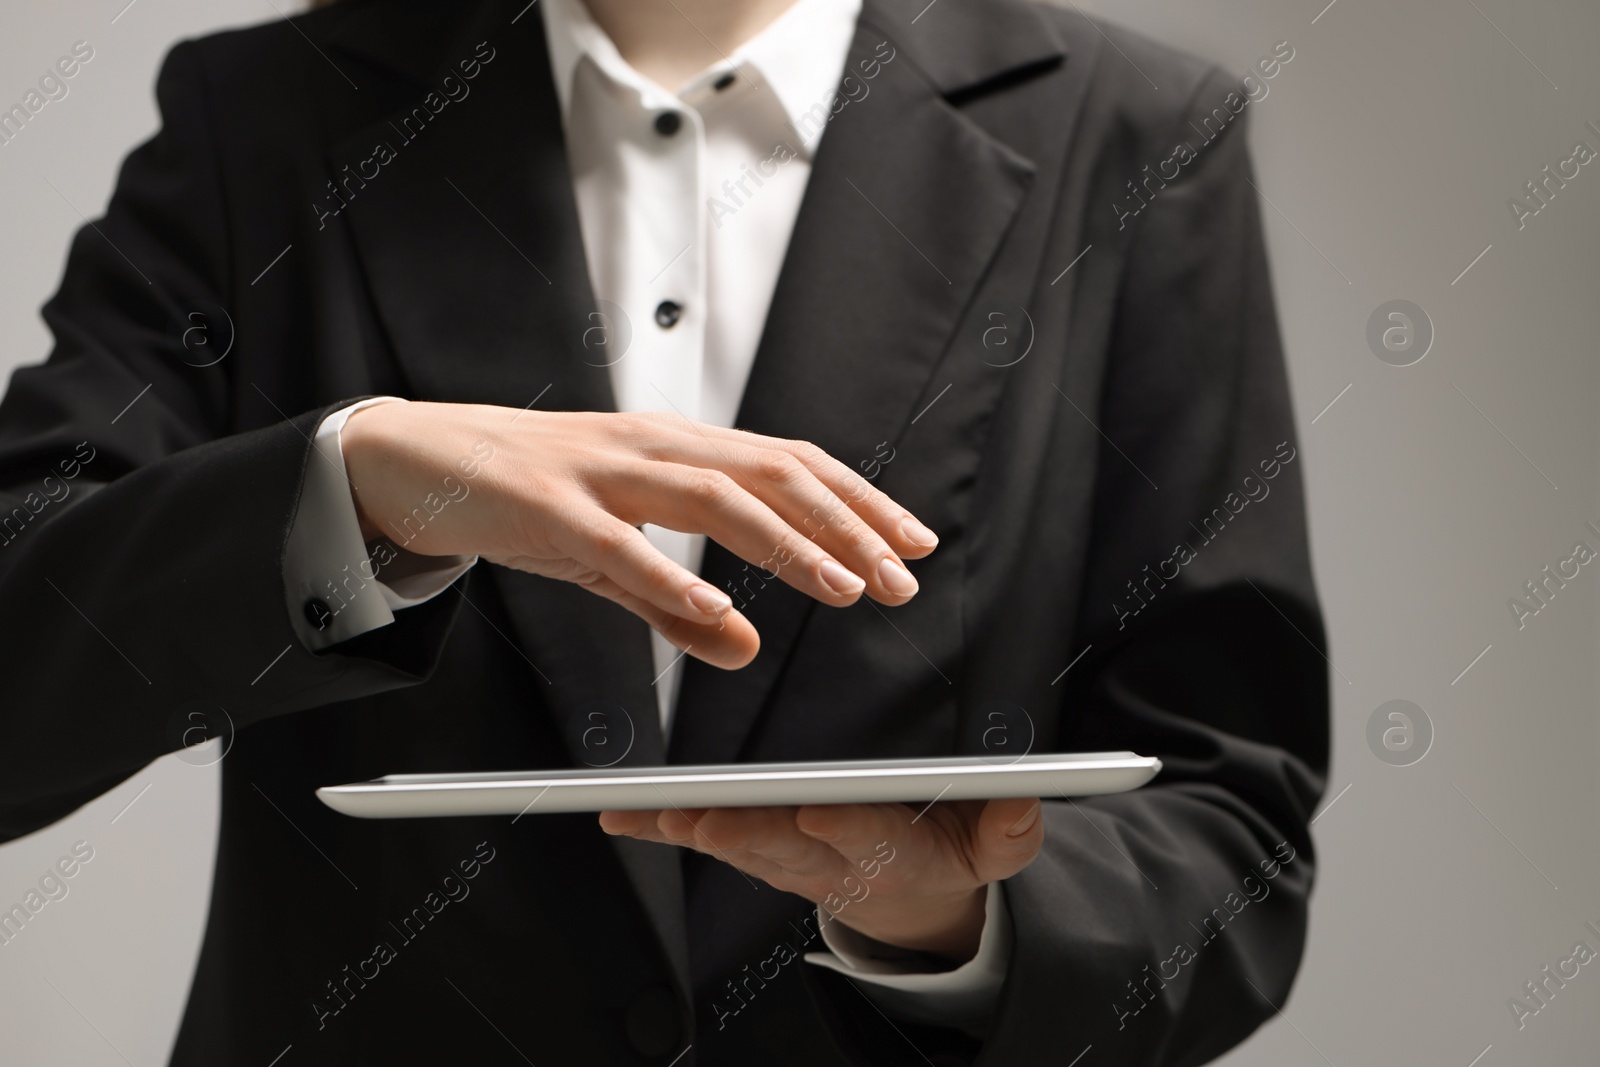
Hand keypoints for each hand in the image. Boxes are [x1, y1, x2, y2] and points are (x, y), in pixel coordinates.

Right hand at [340, 403, 937, 668]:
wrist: (417, 457)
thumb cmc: (523, 497)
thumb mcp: (610, 556)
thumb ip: (673, 603)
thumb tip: (742, 646)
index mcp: (677, 450)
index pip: (789, 466)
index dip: (857, 503)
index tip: (913, 543)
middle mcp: (653, 446)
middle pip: (772, 473)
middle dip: (846, 526)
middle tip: (900, 578)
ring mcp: (601, 470)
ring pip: (714, 497)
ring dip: (786, 544)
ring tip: (841, 588)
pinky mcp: (547, 505)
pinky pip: (620, 545)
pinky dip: (672, 581)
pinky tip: (720, 615)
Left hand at [599, 797, 1043, 961]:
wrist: (910, 907)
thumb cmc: (945, 858)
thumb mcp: (992, 852)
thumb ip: (1008, 831)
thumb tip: (1022, 801)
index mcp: (891, 855)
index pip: (869, 840)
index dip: (843, 829)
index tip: (818, 813)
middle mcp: (830, 861)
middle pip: (786, 847)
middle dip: (746, 833)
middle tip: (708, 820)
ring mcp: (790, 859)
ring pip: (739, 843)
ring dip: (695, 831)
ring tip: (655, 814)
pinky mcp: (761, 851)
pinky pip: (712, 838)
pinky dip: (667, 828)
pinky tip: (625, 818)